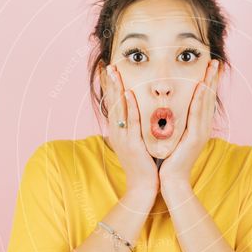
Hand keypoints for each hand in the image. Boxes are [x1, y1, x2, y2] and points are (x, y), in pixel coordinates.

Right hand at [101, 64, 158, 200]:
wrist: (144, 187)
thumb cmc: (144, 165)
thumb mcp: (137, 143)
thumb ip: (137, 128)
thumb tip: (141, 114)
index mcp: (119, 131)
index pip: (112, 104)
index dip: (109, 86)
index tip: (107, 69)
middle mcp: (117, 132)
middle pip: (111, 103)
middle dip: (109, 82)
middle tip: (108, 63)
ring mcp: (123, 138)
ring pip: (119, 109)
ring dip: (116, 89)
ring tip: (114, 71)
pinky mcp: (133, 145)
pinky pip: (131, 122)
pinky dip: (129, 107)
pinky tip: (129, 94)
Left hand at [159, 59, 219, 194]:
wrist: (171, 181)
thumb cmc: (168, 160)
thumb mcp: (173, 137)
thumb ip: (175, 124)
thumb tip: (169, 110)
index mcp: (198, 127)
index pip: (204, 100)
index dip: (208, 82)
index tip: (209, 66)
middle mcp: (203, 127)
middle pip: (209, 97)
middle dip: (212, 78)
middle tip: (215, 61)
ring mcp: (201, 132)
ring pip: (206, 102)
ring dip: (209, 83)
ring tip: (211, 67)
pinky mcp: (195, 138)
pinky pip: (197, 114)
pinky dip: (198, 99)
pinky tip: (200, 87)